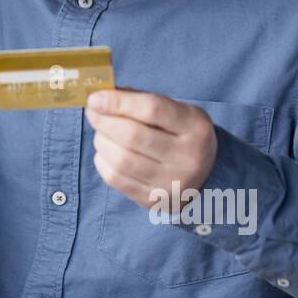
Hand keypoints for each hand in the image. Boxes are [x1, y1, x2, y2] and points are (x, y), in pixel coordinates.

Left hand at [85, 89, 217, 210]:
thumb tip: (101, 97)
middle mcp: (187, 157)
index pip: (152, 109)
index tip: (95, 98)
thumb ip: (140, 100)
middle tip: (92, 113)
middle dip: (104, 121)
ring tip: (100, 133)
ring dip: (101, 141)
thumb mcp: (175, 111)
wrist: (204, 177)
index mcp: (194, 127)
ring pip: (121, 159)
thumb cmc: (180, 135)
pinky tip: (105, 152)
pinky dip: (102, 161)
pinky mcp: (153, 200)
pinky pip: (116, 179)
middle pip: (133, 136)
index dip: (118, 102)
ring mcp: (171, 183)